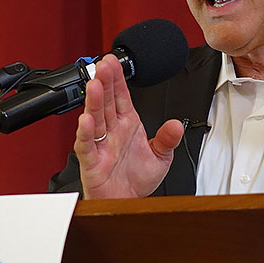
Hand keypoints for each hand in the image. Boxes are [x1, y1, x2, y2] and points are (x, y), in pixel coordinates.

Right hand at [74, 54, 183, 197]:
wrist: (127, 201)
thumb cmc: (137, 179)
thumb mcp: (161, 157)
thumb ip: (168, 139)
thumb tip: (178, 124)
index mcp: (128, 124)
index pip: (121, 97)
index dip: (118, 79)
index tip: (114, 62)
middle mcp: (112, 131)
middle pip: (107, 102)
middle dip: (105, 82)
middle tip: (103, 64)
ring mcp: (101, 144)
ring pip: (95, 118)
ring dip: (94, 101)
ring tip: (94, 85)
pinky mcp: (91, 161)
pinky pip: (87, 145)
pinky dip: (85, 133)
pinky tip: (86, 120)